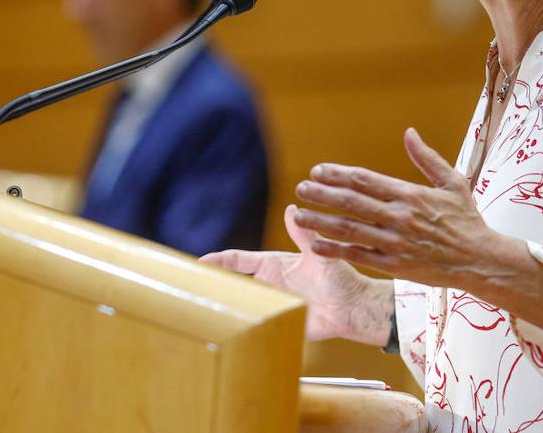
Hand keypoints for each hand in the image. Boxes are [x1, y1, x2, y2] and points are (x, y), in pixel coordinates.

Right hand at [200, 204, 392, 344]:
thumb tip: (292, 209)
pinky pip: (257, 326)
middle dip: (212, 285)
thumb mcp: (320, 254)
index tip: (199, 262)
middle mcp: (268, 284)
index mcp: (273, 264)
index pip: (238, 261)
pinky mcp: (279, 324)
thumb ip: (305, 234)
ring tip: (200, 311)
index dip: (218, 261)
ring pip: (241, 305)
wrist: (352, 308)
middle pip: (232, 284)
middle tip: (189, 287)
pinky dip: (242, 328)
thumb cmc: (339, 278)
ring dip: (224, 307)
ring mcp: (272, 304)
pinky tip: (227, 333)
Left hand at [292, 127, 503, 290]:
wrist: (480, 261)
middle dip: (322, 195)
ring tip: (298, 215)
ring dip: (320, 221)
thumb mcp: (453, 182)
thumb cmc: (467, 220)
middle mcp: (399, 217)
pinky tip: (315, 245)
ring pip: (349, 230)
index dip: (337, 174)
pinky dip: (335, 250)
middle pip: (351, 203)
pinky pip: (358, 256)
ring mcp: (395, 243)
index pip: (365, 180)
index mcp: (410, 194)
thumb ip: (427, 158)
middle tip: (301, 188)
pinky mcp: (395, 266)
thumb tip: (409, 132)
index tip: (317, 171)